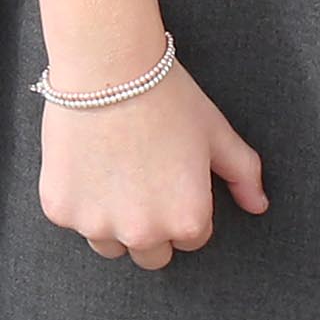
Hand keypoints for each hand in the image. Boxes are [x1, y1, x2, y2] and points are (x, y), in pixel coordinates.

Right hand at [34, 68, 266, 268]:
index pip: (191, 238)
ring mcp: (98, 225)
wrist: (108, 65)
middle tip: (143, 177)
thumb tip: (258, 204)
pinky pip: (73, 219)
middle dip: (150, 225)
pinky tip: (86, 161)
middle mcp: (143, 233)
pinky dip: (77, 199)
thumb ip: (244, 174)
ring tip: (114, 169)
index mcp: (186, 220)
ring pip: (110, 244)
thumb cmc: (165, 96)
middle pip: (152, 254)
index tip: (170, 176)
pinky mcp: (60, 210)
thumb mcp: (216, 131)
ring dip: (112, 220)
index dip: (183, 204)